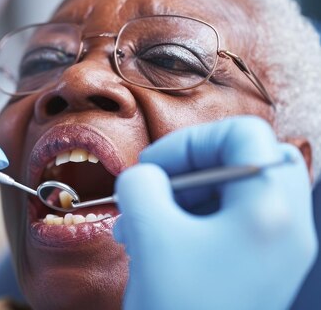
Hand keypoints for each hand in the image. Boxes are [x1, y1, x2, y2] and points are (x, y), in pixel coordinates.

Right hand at [113, 116, 317, 309]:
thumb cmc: (177, 308)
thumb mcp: (148, 233)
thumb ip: (141, 184)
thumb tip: (145, 177)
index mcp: (269, 211)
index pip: (242, 135)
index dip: (190, 142)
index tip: (153, 167)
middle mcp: (287, 227)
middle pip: (244, 161)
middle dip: (189, 168)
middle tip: (155, 189)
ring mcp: (279, 250)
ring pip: (234, 191)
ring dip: (184, 196)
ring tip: (143, 223)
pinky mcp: (263, 268)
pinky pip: (230, 222)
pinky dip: (192, 220)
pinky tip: (157, 241)